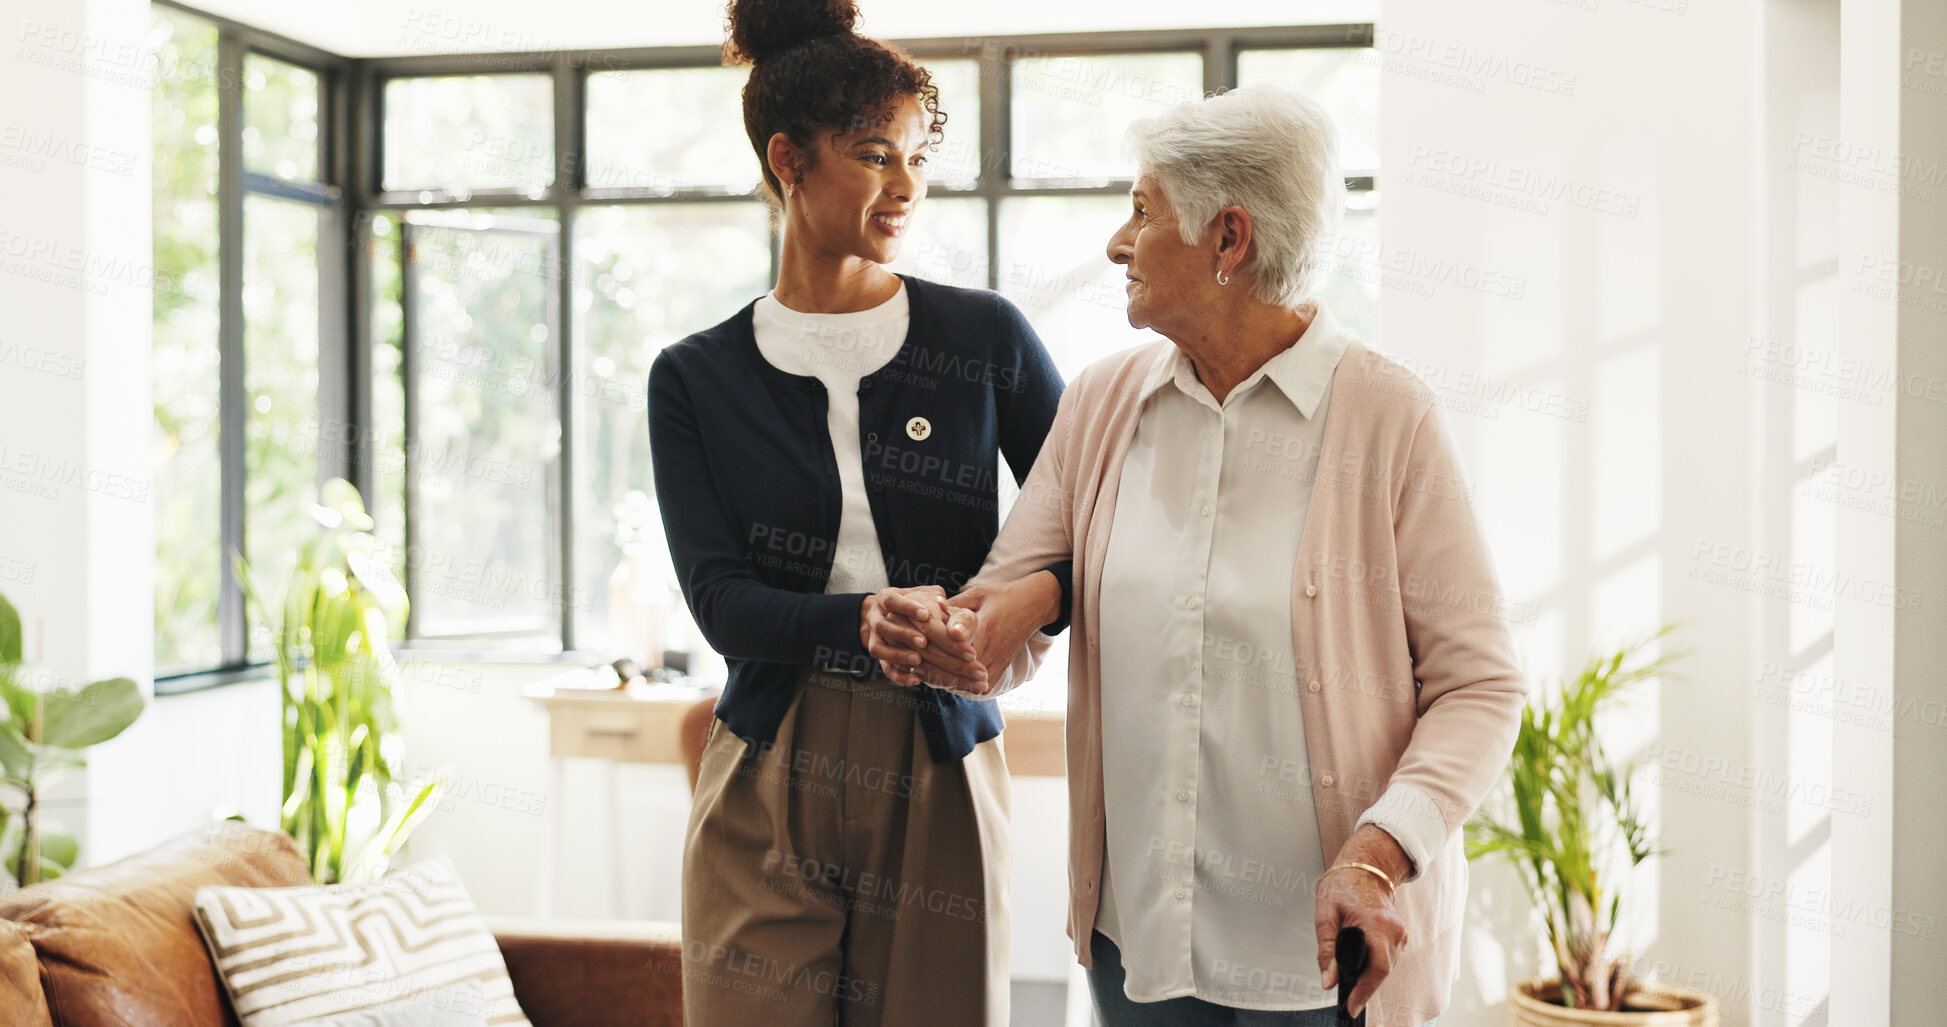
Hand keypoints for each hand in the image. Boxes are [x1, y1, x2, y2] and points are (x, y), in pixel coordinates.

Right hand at [861, 586, 983, 685]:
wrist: (892, 615)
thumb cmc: (914, 603)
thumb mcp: (923, 593)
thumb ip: (934, 595)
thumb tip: (942, 603)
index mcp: (885, 598)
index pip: (891, 600)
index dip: (907, 608)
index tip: (926, 615)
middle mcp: (875, 618)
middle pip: (883, 625)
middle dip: (903, 634)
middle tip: (924, 641)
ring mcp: (874, 638)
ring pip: (878, 648)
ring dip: (898, 655)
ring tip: (918, 659)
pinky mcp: (880, 657)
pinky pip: (884, 668)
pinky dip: (899, 675)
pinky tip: (917, 679)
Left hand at [879, 572, 1060, 695]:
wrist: (1033, 607)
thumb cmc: (1001, 596)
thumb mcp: (978, 595)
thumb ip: (956, 609)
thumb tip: (933, 611)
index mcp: (983, 630)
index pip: (947, 642)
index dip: (924, 640)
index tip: (908, 639)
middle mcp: (988, 652)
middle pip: (947, 665)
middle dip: (923, 660)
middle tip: (903, 655)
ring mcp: (992, 667)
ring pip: (954, 679)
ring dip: (933, 674)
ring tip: (911, 668)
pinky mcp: (994, 675)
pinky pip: (965, 685)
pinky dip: (948, 681)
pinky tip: (931, 676)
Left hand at [1315, 825, 1412, 1017]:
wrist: (1364, 868)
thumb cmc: (1342, 886)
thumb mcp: (1325, 915)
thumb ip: (1326, 950)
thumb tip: (1328, 980)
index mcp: (1376, 923)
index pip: (1377, 968)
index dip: (1365, 991)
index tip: (1352, 1006)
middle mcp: (1394, 930)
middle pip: (1383, 971)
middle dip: (1364, 986)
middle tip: (1345, 995)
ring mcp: (1401, 933)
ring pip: (1387, 967)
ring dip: (1369, 976)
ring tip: (1350, 979)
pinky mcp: (1401, 936)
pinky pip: (1389, 959)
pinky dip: (1375, 966)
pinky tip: (1360, 965)